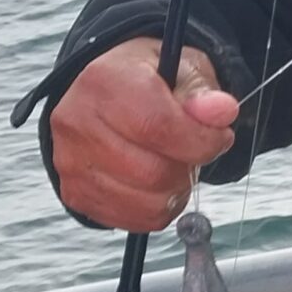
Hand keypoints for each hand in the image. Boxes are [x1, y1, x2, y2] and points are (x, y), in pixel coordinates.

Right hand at [50, 37, 238, 232]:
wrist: (108, 95)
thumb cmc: (147, 81)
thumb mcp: (183, 71)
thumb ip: (203, 94)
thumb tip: (221, 112)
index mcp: (104, 81)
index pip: (157, 126)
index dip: (201, 141)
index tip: (220, 138)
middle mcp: (78, 122)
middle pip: (152, 172)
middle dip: (188, 168)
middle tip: (193, 151)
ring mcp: (70, 162)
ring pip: (146, 203)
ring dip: (175, 191)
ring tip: (173, 164)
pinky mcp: (74, 192)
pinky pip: (133, 219)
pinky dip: (158, 208)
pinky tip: (155, 182)